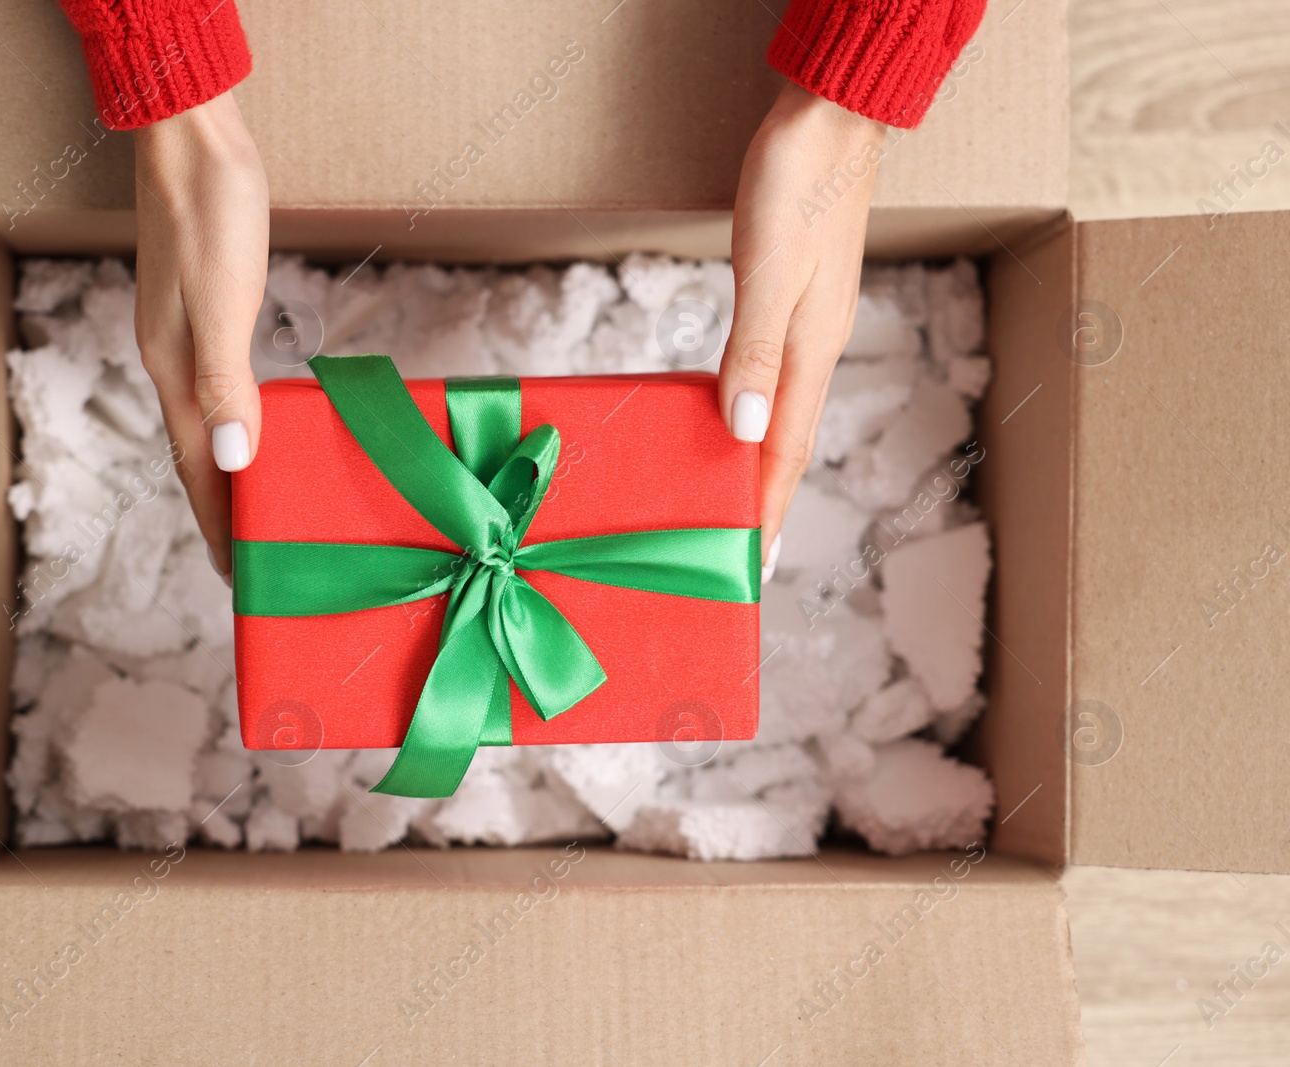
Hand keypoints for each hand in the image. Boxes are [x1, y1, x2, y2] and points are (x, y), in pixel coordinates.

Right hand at [133, 90, 268, 579]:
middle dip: (222, 510)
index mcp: (175, 368)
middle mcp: (172, 359)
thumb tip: (231, 461)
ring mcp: (183, 333)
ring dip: (227, 470)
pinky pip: (217, 388)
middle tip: (253, 556)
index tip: (238, 575)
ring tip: (256, 505)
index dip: (218, 522)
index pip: (198, 469)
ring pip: (206, 423)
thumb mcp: (221, 298)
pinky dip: (234, 422)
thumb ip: (223, 382)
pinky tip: (252, 423)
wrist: (189, 131)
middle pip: (197, 455)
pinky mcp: (201, 306)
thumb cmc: (208, 209)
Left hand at [721, 82, 883, 567]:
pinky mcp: (797, 294)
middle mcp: (817, 342)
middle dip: (766, 497)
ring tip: (736, 498)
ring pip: (782, 408)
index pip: (787, 447)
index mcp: (813, 345)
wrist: (832, 113)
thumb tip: (743, 428)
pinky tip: (735, 413)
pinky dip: (755, 410)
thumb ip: (753, 349)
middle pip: (789, 439)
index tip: (754, 563)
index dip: (768, 506)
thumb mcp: (769, 266)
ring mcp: (810, 319)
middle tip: (741, 549)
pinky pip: (773, 374)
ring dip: (759, 458)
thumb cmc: (800, 180)